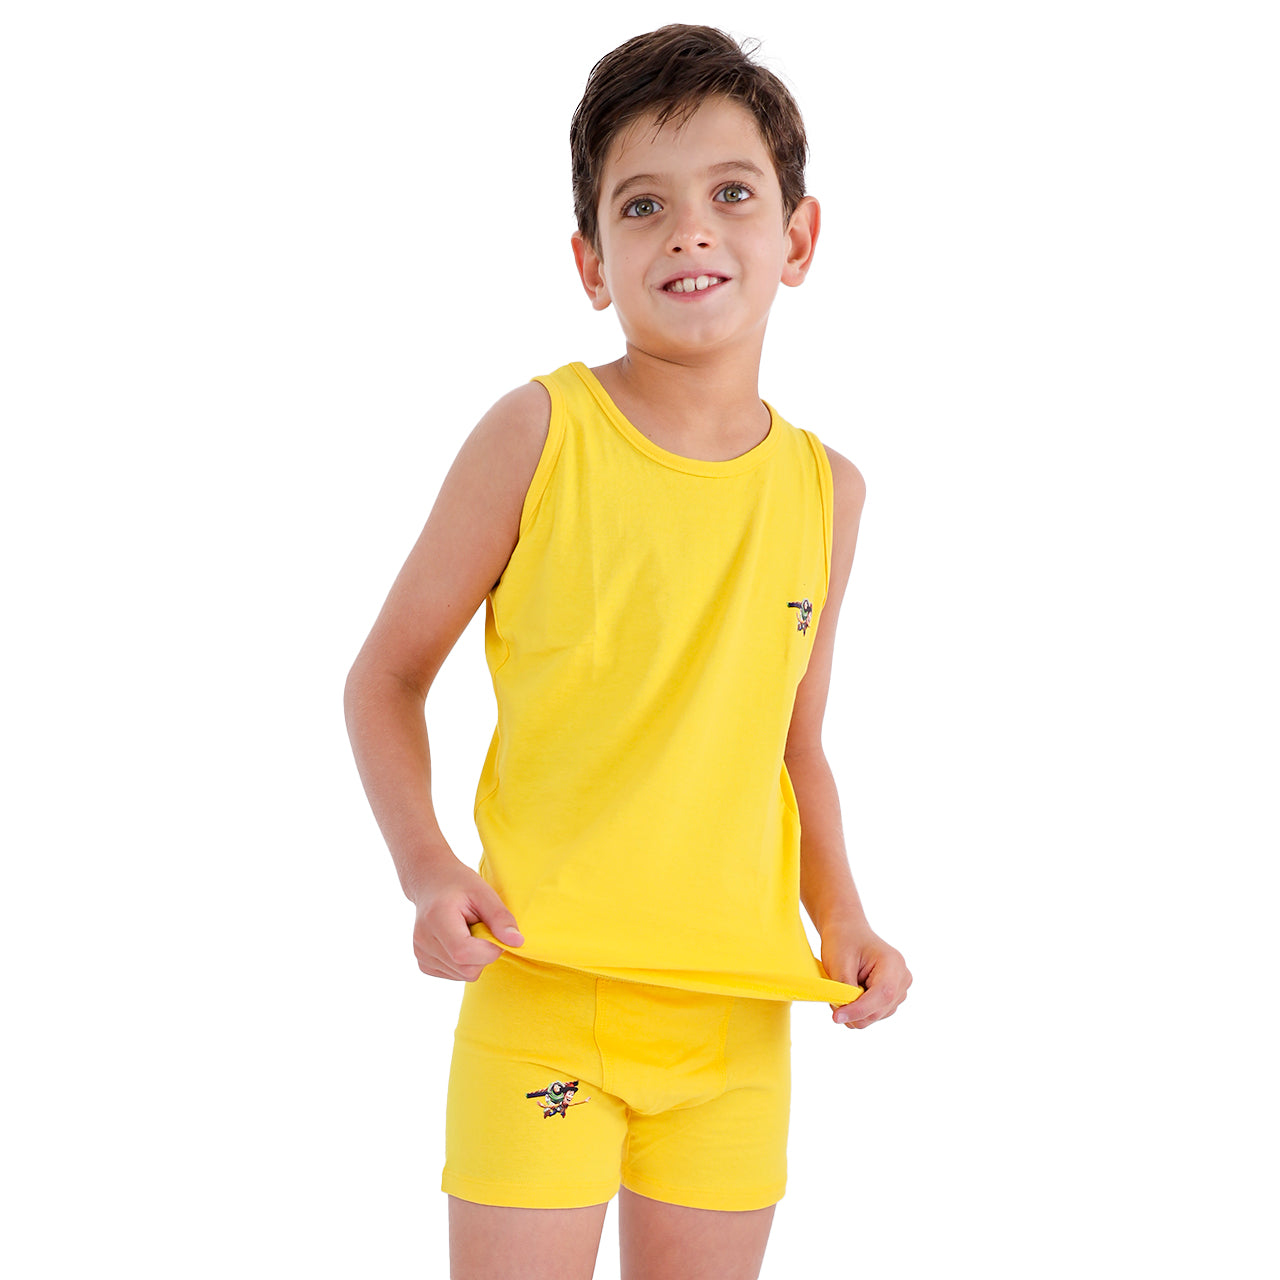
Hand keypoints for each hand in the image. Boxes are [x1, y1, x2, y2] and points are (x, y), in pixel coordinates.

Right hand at [411, 859, 524, 981]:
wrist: (431, 882)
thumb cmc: (458, 884)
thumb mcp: (483, 892)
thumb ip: (500, 918)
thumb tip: (517, 942)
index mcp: (436, 919)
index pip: (464, 953)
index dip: (489, 950)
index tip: (496, 933)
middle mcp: (422, 941)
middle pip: (466, 969)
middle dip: (484, 954)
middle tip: (483, 929)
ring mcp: (420, 954)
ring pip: (463, 975)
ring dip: (475, 958)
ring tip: (468, 932)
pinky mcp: (423, 963)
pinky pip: (455, 975)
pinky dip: (464, 962)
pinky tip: (460, 941)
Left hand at [822, 919, 911, 1029]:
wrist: (848, 931)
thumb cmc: (844, 940)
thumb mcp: (839, 962)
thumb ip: (845, 989)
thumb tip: (844, 1014)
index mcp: (893, 963)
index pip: (882, 994)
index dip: (859, 1009)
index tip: (837, 1016)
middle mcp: (902, 978)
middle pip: (879, 1010)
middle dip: (853, 1010)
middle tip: (833, 997)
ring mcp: (900, 990)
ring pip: (875, 1016)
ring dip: (855, 1010)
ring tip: (844, 989)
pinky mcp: (892, 999)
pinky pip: (874, 1014)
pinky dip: (859, 1010)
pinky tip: (852, 992)